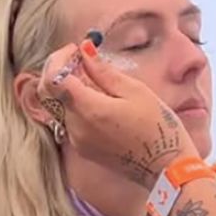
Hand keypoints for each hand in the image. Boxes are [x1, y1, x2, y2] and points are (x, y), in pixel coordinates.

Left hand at [38, 43, 196, 189]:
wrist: (166, 167)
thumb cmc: (157, 126)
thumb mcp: (135, 91)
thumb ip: (104, 71)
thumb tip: (85, 50)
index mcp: (89, 110)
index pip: (54, 78)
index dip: (60, 58)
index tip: (76, 48)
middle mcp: (76, 127)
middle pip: (49, 93)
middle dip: (59, 69)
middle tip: (81, 57)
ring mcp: (77, 141)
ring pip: (58, 106)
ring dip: (68, 86)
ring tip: (95, 76)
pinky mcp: (83, 148)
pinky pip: (69, 119)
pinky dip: (76, 103)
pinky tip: (99, 97)